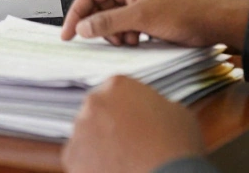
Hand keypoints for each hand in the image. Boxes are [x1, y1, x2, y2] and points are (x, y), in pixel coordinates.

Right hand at [60, 0, 248, 49]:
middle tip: (115, 41)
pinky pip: (124, 23)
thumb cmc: (180, 12)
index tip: (67, 35)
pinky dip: (127, 34)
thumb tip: (81, 28)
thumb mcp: (140, 18)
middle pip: (99, 6)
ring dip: (115, 33)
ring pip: (111, 18)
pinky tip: (139, 40)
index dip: (76, 14)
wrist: (213, 19)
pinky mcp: (146, 10)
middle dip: (102, 27)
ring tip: (131, 40)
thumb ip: (108, 22)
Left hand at [62, 75, 202, 172]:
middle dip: (108, 125)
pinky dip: (91, 165)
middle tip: (128, 143)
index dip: (125, 108)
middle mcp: (94, 103)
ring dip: (98, 145)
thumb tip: (153, 114)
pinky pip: (78, 159)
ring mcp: (80, 130)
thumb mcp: (177, 113)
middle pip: (97, 112)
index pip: (115, 91)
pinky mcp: (71, 157)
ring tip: (121, 161)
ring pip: (86, 136)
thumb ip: (156, 106)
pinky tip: (112, 170)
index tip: (133, 121)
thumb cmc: (176, 146)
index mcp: (118, 85)